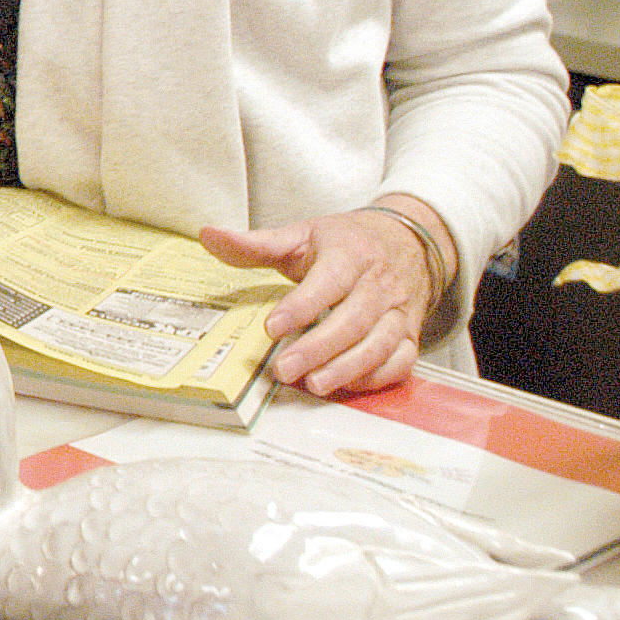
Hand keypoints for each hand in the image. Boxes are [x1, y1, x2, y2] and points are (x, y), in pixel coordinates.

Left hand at [199, 202, 443, 395]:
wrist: (409, 241)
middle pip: (354, 320)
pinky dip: (375, 376)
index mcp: (351, 255)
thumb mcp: (303, 234)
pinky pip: (401, 361)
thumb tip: (209, 236)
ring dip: (347, 368)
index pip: (329, 282)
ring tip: (313, 385)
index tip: (272, 327)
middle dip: (318, 348)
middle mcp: (380, 285)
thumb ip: (256, 243)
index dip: (301, 306)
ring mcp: (398, 312)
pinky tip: (346, 385)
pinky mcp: (410, 334)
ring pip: (380, 343)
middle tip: (284, 368)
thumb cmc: (348, 242)